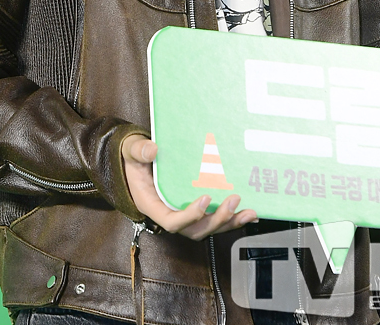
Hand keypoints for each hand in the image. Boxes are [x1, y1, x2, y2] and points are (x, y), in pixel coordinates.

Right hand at [121, 134, 257, 239]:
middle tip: (233, 200)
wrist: (137, 161)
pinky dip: (231, 219)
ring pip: (207, 228)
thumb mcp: (132, 151)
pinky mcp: (195, 209)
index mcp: (152, 205)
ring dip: (229, 223)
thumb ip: (139, 151)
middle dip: (216, 220)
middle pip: (194, 230)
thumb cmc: (134, 158)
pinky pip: (213, 219)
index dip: (189, 216)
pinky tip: (248, 212)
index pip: (171, 222)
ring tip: (248, 212)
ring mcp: (183, 213)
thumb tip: (152, 149)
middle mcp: (169, 214)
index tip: (206, 199)